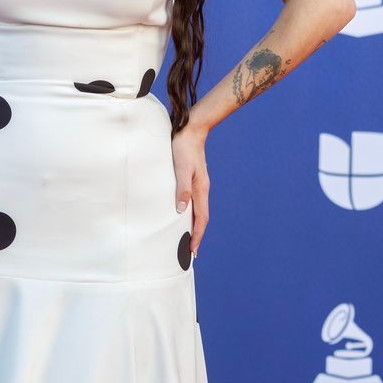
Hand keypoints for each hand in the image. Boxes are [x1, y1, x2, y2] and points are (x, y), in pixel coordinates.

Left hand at [171, 122, 208, 257]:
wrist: (191, 129)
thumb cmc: (183, 147)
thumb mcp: (181, 168)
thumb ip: (182, 189)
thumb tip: (180, 210)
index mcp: (201, 190)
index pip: (201, 219)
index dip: (196, 236)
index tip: (192, 252)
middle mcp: (202, 190)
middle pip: (201, 219)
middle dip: (196, 236)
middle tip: (189, 252)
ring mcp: (199, 185)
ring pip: (197, 211)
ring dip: (193, 226)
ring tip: (186, 239)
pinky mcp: (193, 180)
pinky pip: (193, 202)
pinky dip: (189, 214)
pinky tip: (182, 215)